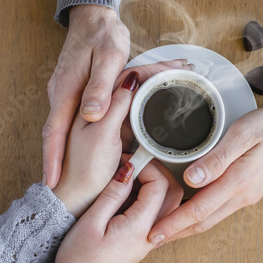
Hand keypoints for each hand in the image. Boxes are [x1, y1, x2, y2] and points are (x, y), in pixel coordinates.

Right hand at [43, 4, 128, 188]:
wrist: (94, 17)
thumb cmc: (104, 36)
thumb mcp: (108, 59)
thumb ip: (100, 87)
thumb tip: (91, 116)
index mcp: (66, 89)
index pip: (54, 131)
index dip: (52, 158)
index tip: (50, 182)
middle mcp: (60, 93)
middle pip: (53, 134)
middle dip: (53, 161)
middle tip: (55, 187)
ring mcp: (64, 92)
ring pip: (60, 127)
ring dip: (60, 150)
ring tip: (64, 175)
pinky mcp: (71, 89)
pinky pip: (67, 117)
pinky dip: (69, 136)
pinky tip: (77, 147)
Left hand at [52, 61, 191, 217]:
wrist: (78, 195)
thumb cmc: (84, 169)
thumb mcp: (100, 135)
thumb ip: (115, 107)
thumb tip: (132, 80)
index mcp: (93, 102)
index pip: (125, 77)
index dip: (151, 70)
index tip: (174, 67)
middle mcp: (101, 106)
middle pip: (134, 83)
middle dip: (159, 74)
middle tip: (184, 68)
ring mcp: (110, 118)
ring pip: (137, 95)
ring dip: (157, 86)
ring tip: (180, 78)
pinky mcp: (117, 131)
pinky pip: (138, 111)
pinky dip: (153, 103)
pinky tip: (166, 102)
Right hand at [52, 160, 183, 262]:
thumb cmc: (80, 261)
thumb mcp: (91, 222)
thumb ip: (113, 193)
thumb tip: (128, 169)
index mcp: (141, 227)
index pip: (160, 185)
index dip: (146, 166)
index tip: (126, 160)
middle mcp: (153, 232)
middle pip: (172, 192)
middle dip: (156, 171)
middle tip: (133, 163)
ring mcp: (151, 236)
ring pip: (168, 201)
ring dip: (154, 183)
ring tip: (129, 175)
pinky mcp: (145, 238)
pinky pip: (157, 211)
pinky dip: (149, 195)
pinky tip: (128, 191)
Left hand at [148, 104, 262, 243]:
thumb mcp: (242, 134)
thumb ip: (216, 158)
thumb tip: (191, 179)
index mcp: (238, 181)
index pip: (199, 210)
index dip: (174, 223)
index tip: (154, 233)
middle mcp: (242, 195)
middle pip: (203, 222)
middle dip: (176, 232)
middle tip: (153, 239)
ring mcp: (246, 196)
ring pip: (211, 218)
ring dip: (188, 227)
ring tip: (167, 229)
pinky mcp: (248, 192)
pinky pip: (220, 210)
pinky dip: (201, 216)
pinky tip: (192, 213)